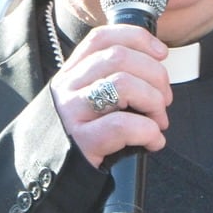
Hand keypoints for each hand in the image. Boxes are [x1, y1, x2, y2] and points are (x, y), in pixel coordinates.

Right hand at [47, 23, 172, 168]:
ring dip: (154, 101)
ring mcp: (73, 112)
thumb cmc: (80, 135)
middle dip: (155, 75)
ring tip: (158, 120)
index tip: (161, 54)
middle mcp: (68, 86)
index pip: (102, 38)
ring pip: (123, 84)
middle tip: (163, 100)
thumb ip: (109, 78)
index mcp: (71, 72)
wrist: (48, 175)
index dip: (137, 38)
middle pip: (119, 57)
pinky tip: (152, 141)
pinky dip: (149, 131)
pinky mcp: (82, 140)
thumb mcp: (86, 98)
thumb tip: (155, 66)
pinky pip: (123, 125)